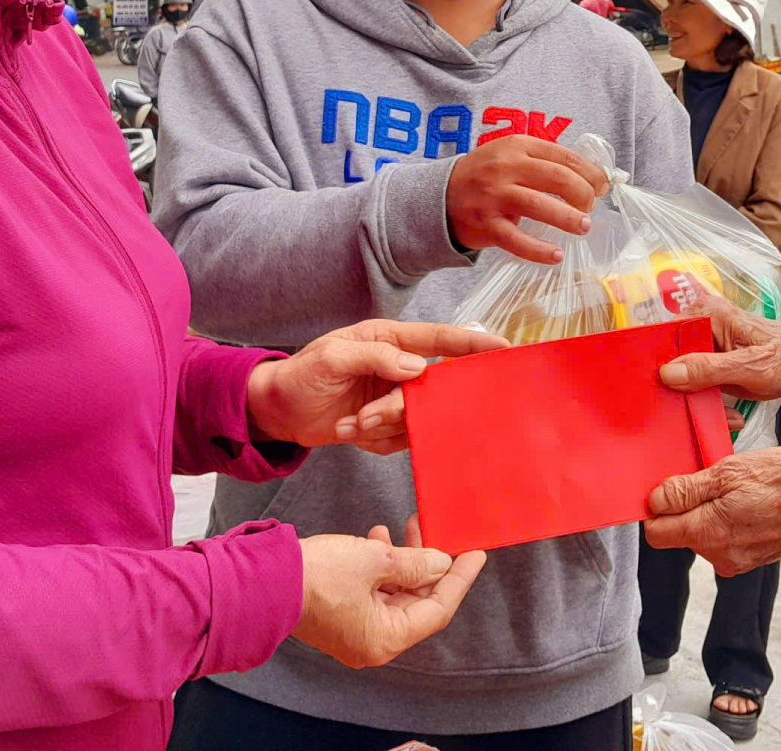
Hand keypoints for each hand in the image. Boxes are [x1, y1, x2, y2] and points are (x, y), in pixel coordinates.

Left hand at [246, 321, 506, 453]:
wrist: (278, 412)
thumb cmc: (301, 375)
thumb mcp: (333, 358)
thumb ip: (376, 357)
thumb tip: (417, 367)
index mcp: (389, 340)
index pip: (439, 340)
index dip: (472, 343)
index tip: (503, 348)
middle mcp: (397, 367)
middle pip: (428, 388)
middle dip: (401, 407)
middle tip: (367, 416)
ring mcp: (394, 397)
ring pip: (414, 418)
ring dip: (380, 426)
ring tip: (347, 423)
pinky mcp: (387, 425)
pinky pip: (398, 440)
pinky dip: (373, 440)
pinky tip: (346, 431)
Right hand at [293, 527, 485, 668]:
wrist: (264, 579)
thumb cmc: (318, 575)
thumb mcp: (376, 561)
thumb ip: (416, 563)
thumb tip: (441, 562)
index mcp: (386, 638)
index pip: (438, 609)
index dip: (459, 578)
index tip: (475, 553)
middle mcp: (373, 642)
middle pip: (417, 601)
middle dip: (428, 563)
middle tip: (436, 531)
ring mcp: (355, 630)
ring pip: (395, 593)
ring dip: (404, 560)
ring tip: (407, 526)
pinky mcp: (341, 614)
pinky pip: (374, 591)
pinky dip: (381, 566)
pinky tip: (378, 537)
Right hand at [446, 136, 610, 264]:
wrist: (440, 195)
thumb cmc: (486, 175)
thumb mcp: (512, 155)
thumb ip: (545, 162)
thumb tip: (592, 179)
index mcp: (518, 146)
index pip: (565, 157)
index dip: (591, 173)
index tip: (602, 186)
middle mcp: (506, 167)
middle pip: (558, 179)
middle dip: (584, 194)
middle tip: (591, 207)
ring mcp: (495, 196)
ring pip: (541, 206)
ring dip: (569, 218)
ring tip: (584, 226)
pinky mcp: (486, 225)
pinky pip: (517, 240)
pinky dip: (539, 249)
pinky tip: (556, 255)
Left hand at [645, 446, 780, 576]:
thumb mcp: (728, 472)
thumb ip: (687, 490)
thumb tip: (655, 500)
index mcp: (706, 532)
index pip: (656, 533)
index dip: (657, 509)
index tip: (670, 489)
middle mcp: (717, 555)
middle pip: (679, 533)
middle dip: (687, 507)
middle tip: (712, 480)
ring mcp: (734, 561)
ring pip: (702, 534)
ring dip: (709, 512)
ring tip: (736, 491)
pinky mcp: (749, 559)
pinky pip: (723, 539)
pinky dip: (728, 522)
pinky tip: (747, 504)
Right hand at [656, 292, 780, 416]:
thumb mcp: (749, 367)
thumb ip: (708, 369)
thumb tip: (667, 373)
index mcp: (705, 314)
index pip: (664, 337)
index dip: (658, 365)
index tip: (659, 392)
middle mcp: (700, 325)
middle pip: (670, 360)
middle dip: (683, 391)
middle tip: (701, 411)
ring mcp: (704, 345)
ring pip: (682, 378)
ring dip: (700, 402)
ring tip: (730, 416)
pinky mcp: (710, 364)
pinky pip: (697, 386)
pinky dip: (711, 404)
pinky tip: (732, 415)